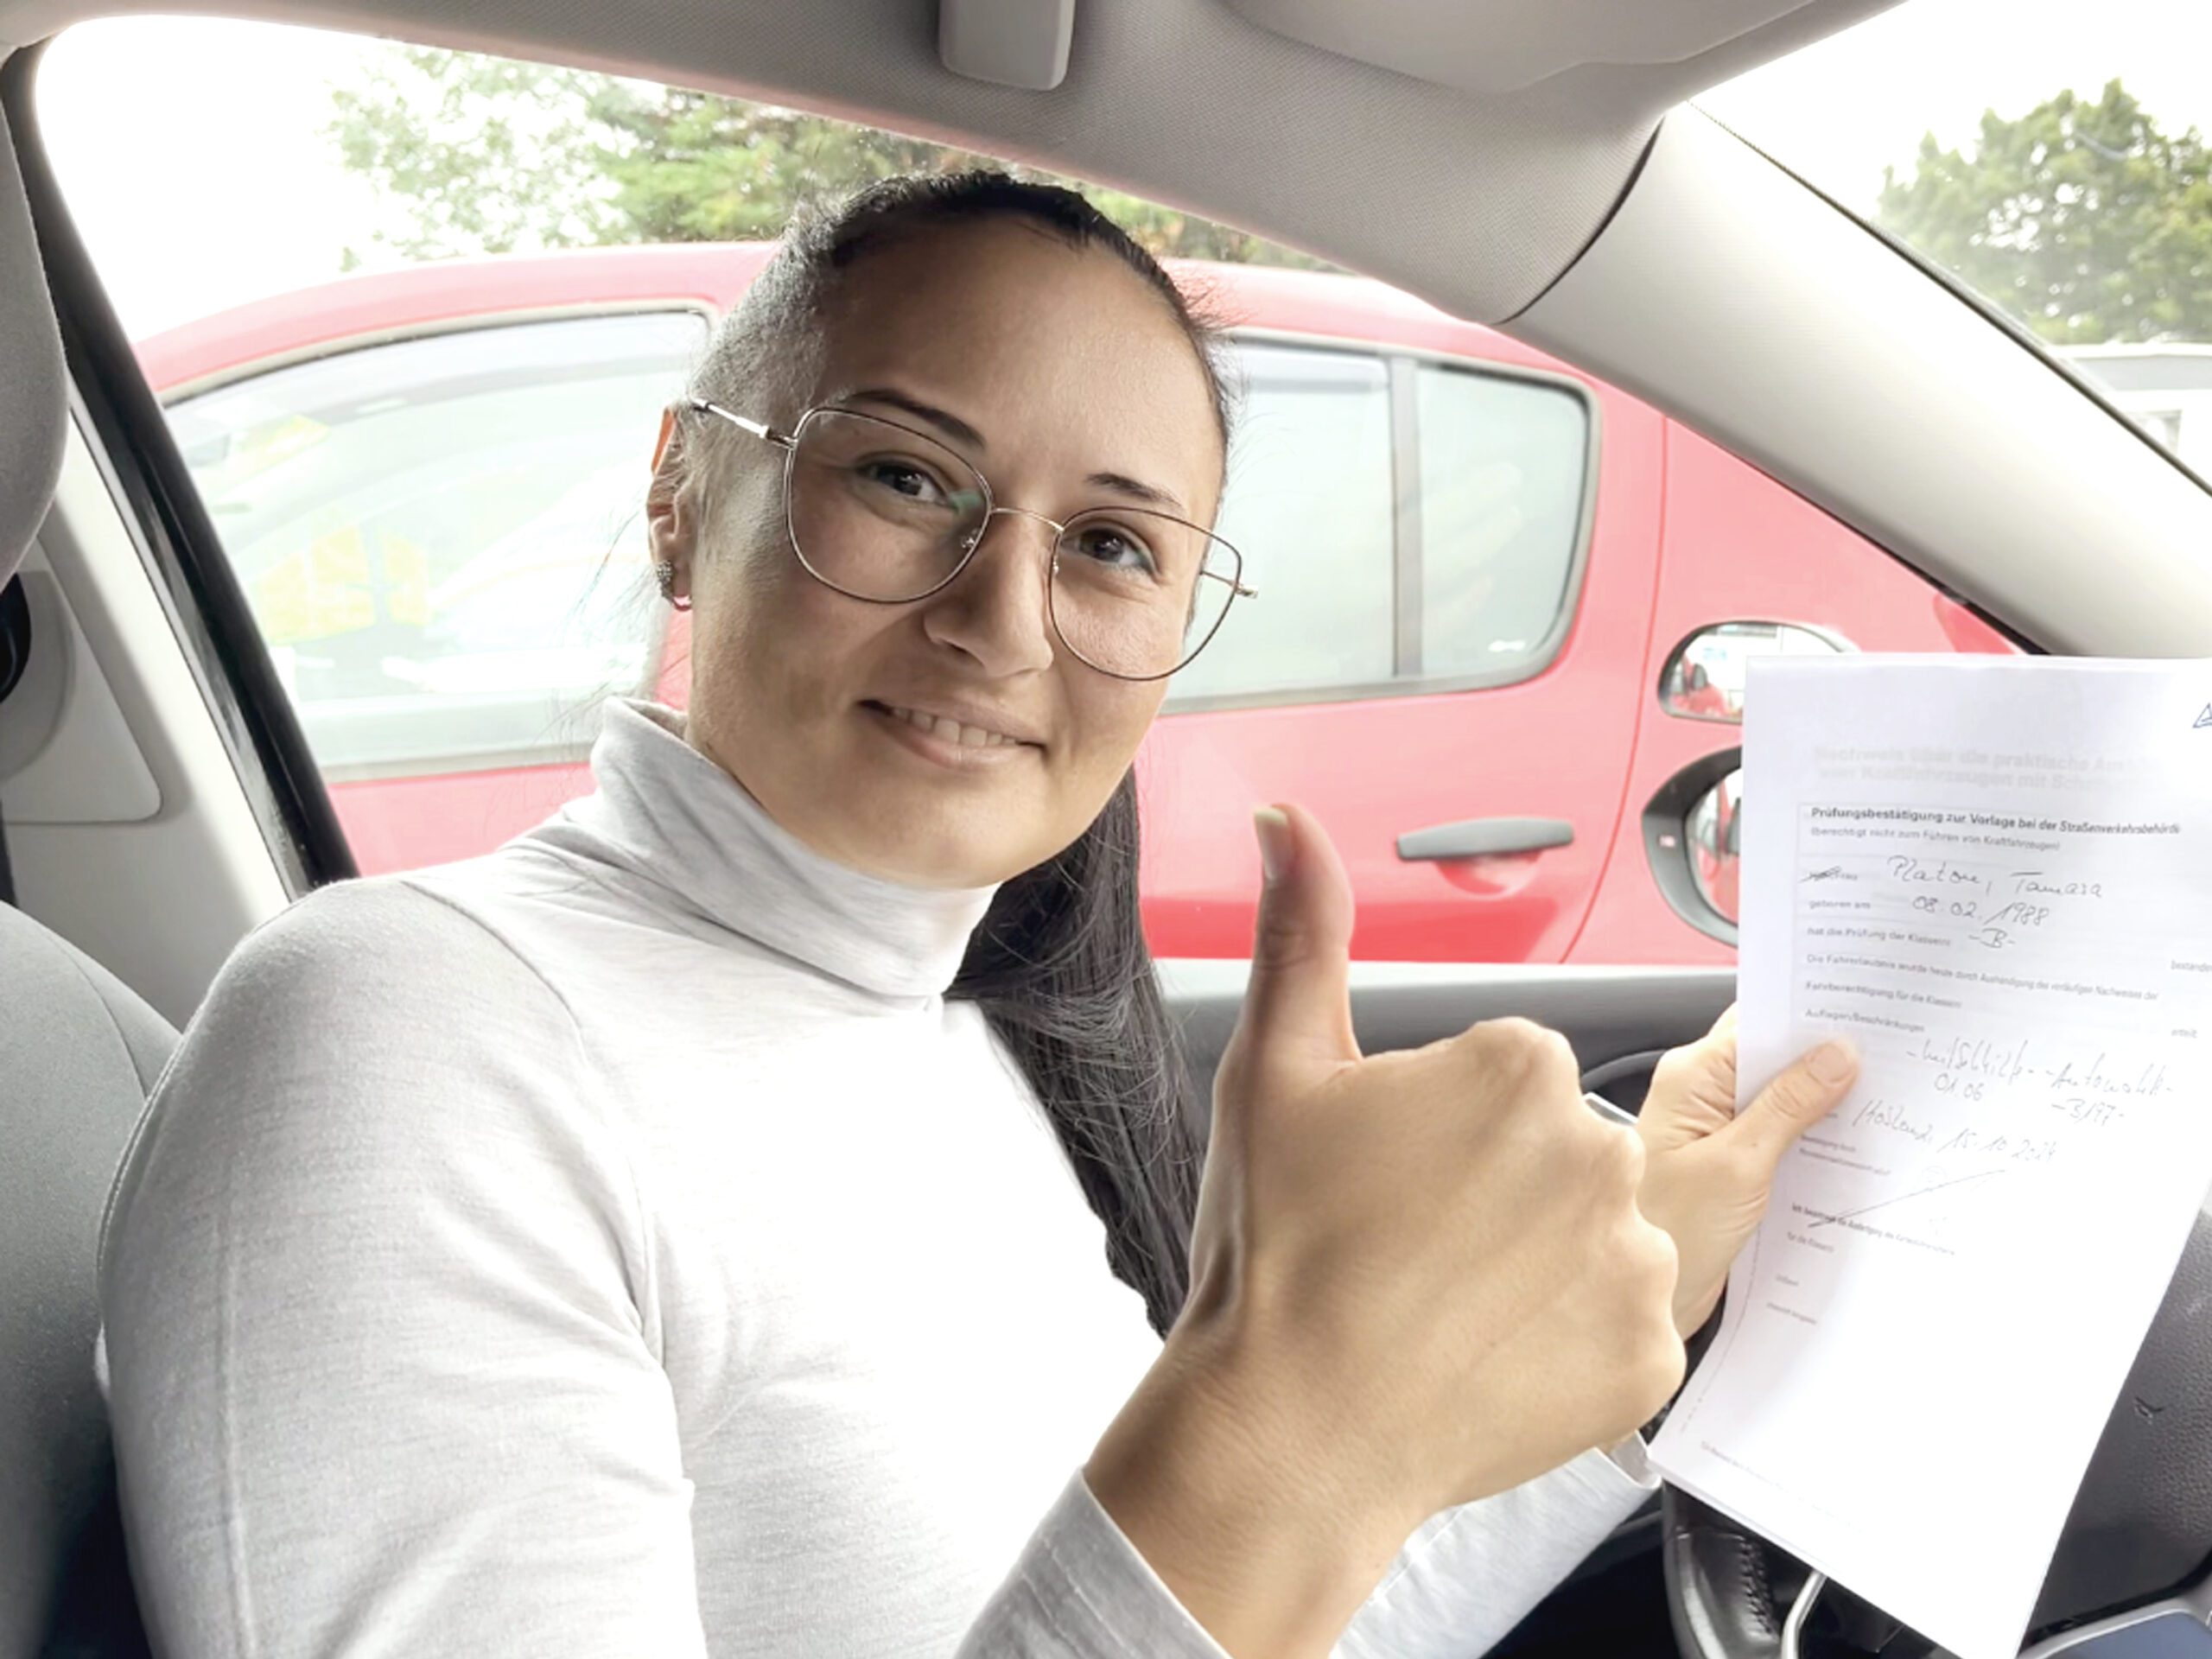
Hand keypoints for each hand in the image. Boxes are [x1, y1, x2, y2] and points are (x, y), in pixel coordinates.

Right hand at [1090, 805, 1683, 1656]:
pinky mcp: (1650, 1355)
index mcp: (1520, 1067)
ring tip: (1444, 1307)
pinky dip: (1565, 1339)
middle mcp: (1602, 1150)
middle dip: (1498, 1188)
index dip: (1442, 1128)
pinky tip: (1486, 1353)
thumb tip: (1292, 822)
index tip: (1393, 1176)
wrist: (1290, 1429)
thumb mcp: (1276, 1069)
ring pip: (1596, 1233)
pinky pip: (1618, 1324)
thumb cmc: (1279, 1249)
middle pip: (1560, 1148)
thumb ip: (1301, 931)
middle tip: (1410, 1245)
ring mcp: (1637, 1259)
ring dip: (1539, 1261)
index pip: (1508, 1075)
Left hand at [1636, 1006, 1860, 1337]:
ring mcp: (1715, 1127)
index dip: (1810, 1012)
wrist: (1644, 1301)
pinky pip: (1777, 1130)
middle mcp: (1700, 1093)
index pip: (1758, 1020)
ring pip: (1780, 1092)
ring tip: (1884, 1095)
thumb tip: (1836, 1054)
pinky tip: (1850, 1141)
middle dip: (1827, 1052)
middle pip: (1773, 1052)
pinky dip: (1812, 1132)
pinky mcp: (1729, 1161)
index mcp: (1692, 1075)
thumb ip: (1788, 1106)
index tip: (1868, 1009)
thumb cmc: (1669, 1232)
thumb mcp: (1740, 1165)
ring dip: (1824, 1096)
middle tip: (1892, 1053)